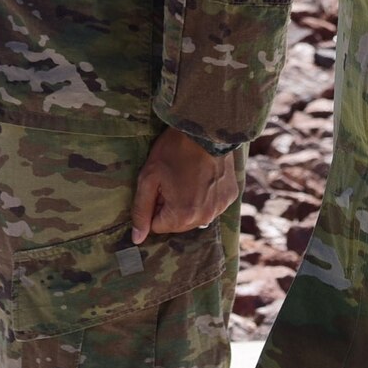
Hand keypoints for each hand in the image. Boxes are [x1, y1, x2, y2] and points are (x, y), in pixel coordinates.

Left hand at [129, 128, 237, 244]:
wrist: (205, 128)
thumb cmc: (173, 151)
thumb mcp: (149, 178)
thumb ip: (141, 210)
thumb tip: (137, 238)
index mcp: (182, 216)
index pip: (158, 226)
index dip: (154, 204)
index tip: (158, 185)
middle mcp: (205, 218)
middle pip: (178, 223)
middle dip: (171, 206)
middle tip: (172, 180)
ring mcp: (220, 207)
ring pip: (195, 215)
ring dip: (188, 202)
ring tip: (188, 176)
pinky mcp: (231, 196)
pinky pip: (211, 205)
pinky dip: (205, 195)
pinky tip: (203, 176)